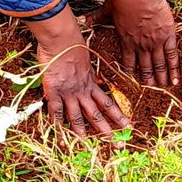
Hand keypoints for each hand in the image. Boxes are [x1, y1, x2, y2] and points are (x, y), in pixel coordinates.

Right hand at [26, 8, 130, 140]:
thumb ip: (87, 68)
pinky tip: (60, 135)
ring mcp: (68, 92)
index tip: (128, 125)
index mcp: (91, 82)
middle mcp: (82, 90)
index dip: (118, 115)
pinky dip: (57, 123)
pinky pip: (56, 111)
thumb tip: (87, 71)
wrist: (61, 37)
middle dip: (107, 131)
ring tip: (88, 144)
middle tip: (118, 144)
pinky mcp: (54, 91)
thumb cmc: (73, 41)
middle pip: (96, 115)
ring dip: (82, 131)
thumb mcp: (86, 56)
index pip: (107, 103)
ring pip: (77, 116)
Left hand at [85, 0, 178, 86]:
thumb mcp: (107, 8)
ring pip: (159, 64)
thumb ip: (97, 17)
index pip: (128, 62)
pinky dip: (174, 69)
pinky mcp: (167, 35)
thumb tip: (82, 19)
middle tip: (151, 86)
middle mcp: (140, 46)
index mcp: (126, 41)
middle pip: (144, 67)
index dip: (131, 71)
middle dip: (148, 78)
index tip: (134, 78)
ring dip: (161, 77)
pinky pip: (172, 55)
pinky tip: (176, 80)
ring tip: (164, 86)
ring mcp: (155, 42)